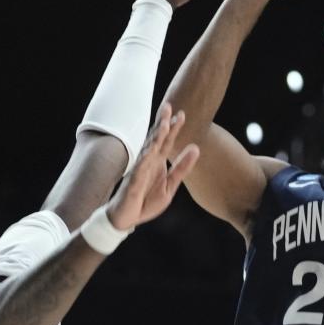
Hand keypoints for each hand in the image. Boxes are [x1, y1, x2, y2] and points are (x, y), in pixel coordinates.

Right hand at [106, 103, 198, 230]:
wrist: (127, 218)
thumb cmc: (146, 201)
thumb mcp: (170, 185)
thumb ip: (182, 168)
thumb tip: (196, 147)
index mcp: (158, 162)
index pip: (166, 141)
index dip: (173, 128)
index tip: (182, 114)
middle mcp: (148, 162)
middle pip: (156, 139)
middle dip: (162, 123)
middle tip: (169, 106)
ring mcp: (139, 170)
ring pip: (148, 150)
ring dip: (155, 137)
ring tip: (164, 123)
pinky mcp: (133, 182)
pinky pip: (139, 169)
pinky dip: (145, 158)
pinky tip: (151, 149)